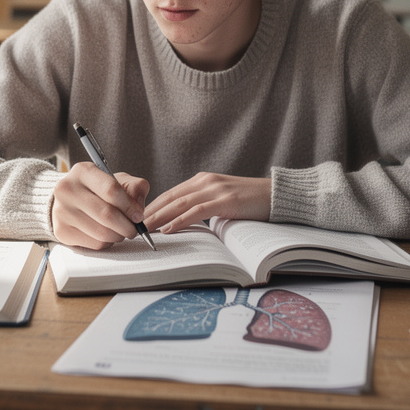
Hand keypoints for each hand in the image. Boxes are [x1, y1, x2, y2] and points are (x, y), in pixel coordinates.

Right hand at [51, 162, 149, 249]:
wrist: (68, 200)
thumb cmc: (96, 189)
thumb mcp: (117, 179)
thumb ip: (134, 187)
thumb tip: (138, 209)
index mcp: (83, 171)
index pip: (111, 190)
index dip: (129, 206)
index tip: (138, 216)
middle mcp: (68, 189)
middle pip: (106, 214)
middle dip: (127, 226)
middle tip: (134, 229)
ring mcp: (62, 211)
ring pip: (102, 233)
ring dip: (118, 236)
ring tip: (121, 231)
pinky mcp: (62, 231)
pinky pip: (94, 244)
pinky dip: (106, 242)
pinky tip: (106, 234)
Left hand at [142, 173, 270, 233]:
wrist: (276, 195)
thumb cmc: (250, 201)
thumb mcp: (222, 200)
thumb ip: (204, 204)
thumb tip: (184, 221)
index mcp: (203, 180)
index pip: (171, 193)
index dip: (153, 206)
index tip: (138, 218)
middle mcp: (206, 181)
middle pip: (170, 197)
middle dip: (150, 212)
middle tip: (133, 225)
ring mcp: (215, 190)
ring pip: (179, 204)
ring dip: (159, 217)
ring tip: (144, 229)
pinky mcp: (226, 201)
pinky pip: (197, 211)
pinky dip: (180, 220)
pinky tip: (168, 229)